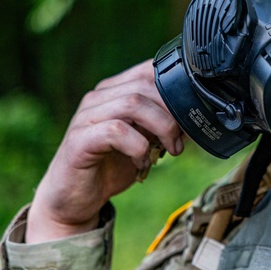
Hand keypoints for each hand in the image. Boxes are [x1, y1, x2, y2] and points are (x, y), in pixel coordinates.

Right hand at [26, 60, 184, 242]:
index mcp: (114, 91)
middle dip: (172, 112)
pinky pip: (116, 131)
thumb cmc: (110, 166)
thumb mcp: (144, 140)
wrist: (74, 198)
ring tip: (169, 150)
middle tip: (181, 139)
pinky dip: (138, 146)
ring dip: (160, 127)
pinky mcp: (79, 140)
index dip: (177, 87)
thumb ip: (162, 124)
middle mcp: (98, 98)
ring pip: (132, 103)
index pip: (149, 70)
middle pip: (145, 86)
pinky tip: (142, 162)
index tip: (192, 113)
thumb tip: (196, 116)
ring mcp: (86, 117)